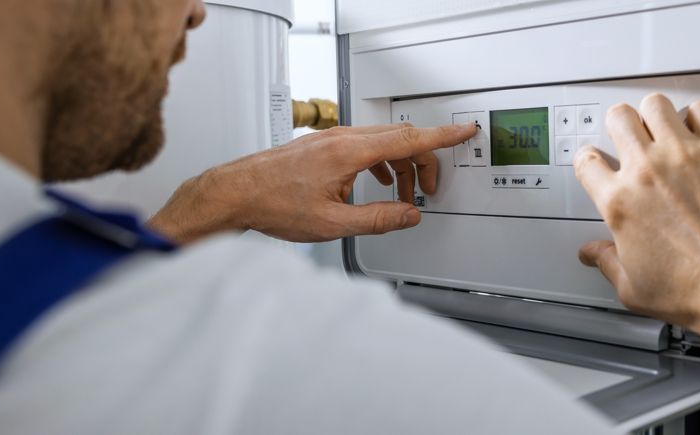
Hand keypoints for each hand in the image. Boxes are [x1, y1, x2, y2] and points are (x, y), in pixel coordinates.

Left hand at [149, 123, 476, 242]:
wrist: (235, 193)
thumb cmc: (273, 205)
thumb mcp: (333, 224)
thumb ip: (379, 219)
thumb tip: (408, 216)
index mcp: (350, 152)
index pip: (408, 139)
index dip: (442, 137)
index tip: (464, 131)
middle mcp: (342, 138)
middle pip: (400, 139)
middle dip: (422, 162)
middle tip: (427, 189)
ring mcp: (331, 138)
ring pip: (382, 141)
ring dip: (400, 164)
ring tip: (401, 193)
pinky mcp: (322, 144)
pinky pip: (364, 144)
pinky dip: (380, 160)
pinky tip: (375, 180)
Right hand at [573, 94, 699, 333]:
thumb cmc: (697, 291)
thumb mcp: (634, 288)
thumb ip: (607, 263)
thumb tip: (593, 255)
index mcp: (621, 203)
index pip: (587, 161)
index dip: (591, 161)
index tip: (599, 163)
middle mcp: (648, 172)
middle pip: (619, 118)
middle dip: (622, 125)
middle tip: (632, 136)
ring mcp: (686, 156)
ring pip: (656, 104)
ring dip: (658, 115)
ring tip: (666, 128)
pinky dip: (699, 117)